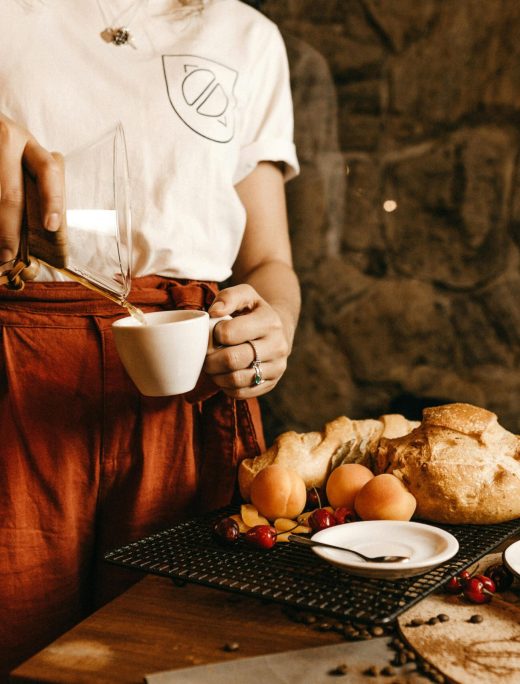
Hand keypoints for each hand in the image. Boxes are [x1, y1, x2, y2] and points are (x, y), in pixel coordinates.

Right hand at [0, 114, 63, 263]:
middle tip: (7, 254)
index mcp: (26, 143)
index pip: (47, 171)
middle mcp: (6, 141)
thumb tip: (42, 228)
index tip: (52, 226)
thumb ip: (28, 179)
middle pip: (11, 194)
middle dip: (10, 230)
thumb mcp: (16, 152)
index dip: (53, 200)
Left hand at [203, 284, 290, 398]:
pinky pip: (241, 393)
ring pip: (235, 380)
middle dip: (210, 360)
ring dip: (216, 375)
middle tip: (205, 355)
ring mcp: (276, 367)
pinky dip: (226, 387)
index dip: (213, 335)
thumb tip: (214, 312)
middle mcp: (277, 346)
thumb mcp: (245, 295)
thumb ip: (228, 297)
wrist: (279, 329)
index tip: (213, 333)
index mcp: (269, 321)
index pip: (229, 333)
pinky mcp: (271, 384)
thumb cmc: (254, 312)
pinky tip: (224, 375)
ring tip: (213, 366)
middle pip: (231, 359)